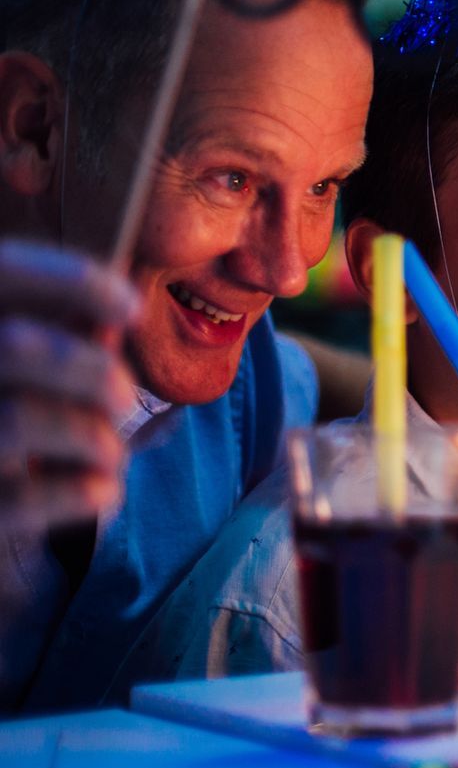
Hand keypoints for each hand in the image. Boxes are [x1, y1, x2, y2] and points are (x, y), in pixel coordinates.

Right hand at [0, 240, 139, 527]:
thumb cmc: (16, 423)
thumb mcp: (33, 372)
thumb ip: (61, 336)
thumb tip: (117, 316)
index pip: (0, 270)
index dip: (71, 281)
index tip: (134, 308)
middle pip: (16, 347)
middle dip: (93, 370)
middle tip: (124, 398)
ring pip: (18, 420)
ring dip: (93, 436)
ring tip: (110, 451)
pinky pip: (26, 497)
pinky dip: (86, 490)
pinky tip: (102, 489)